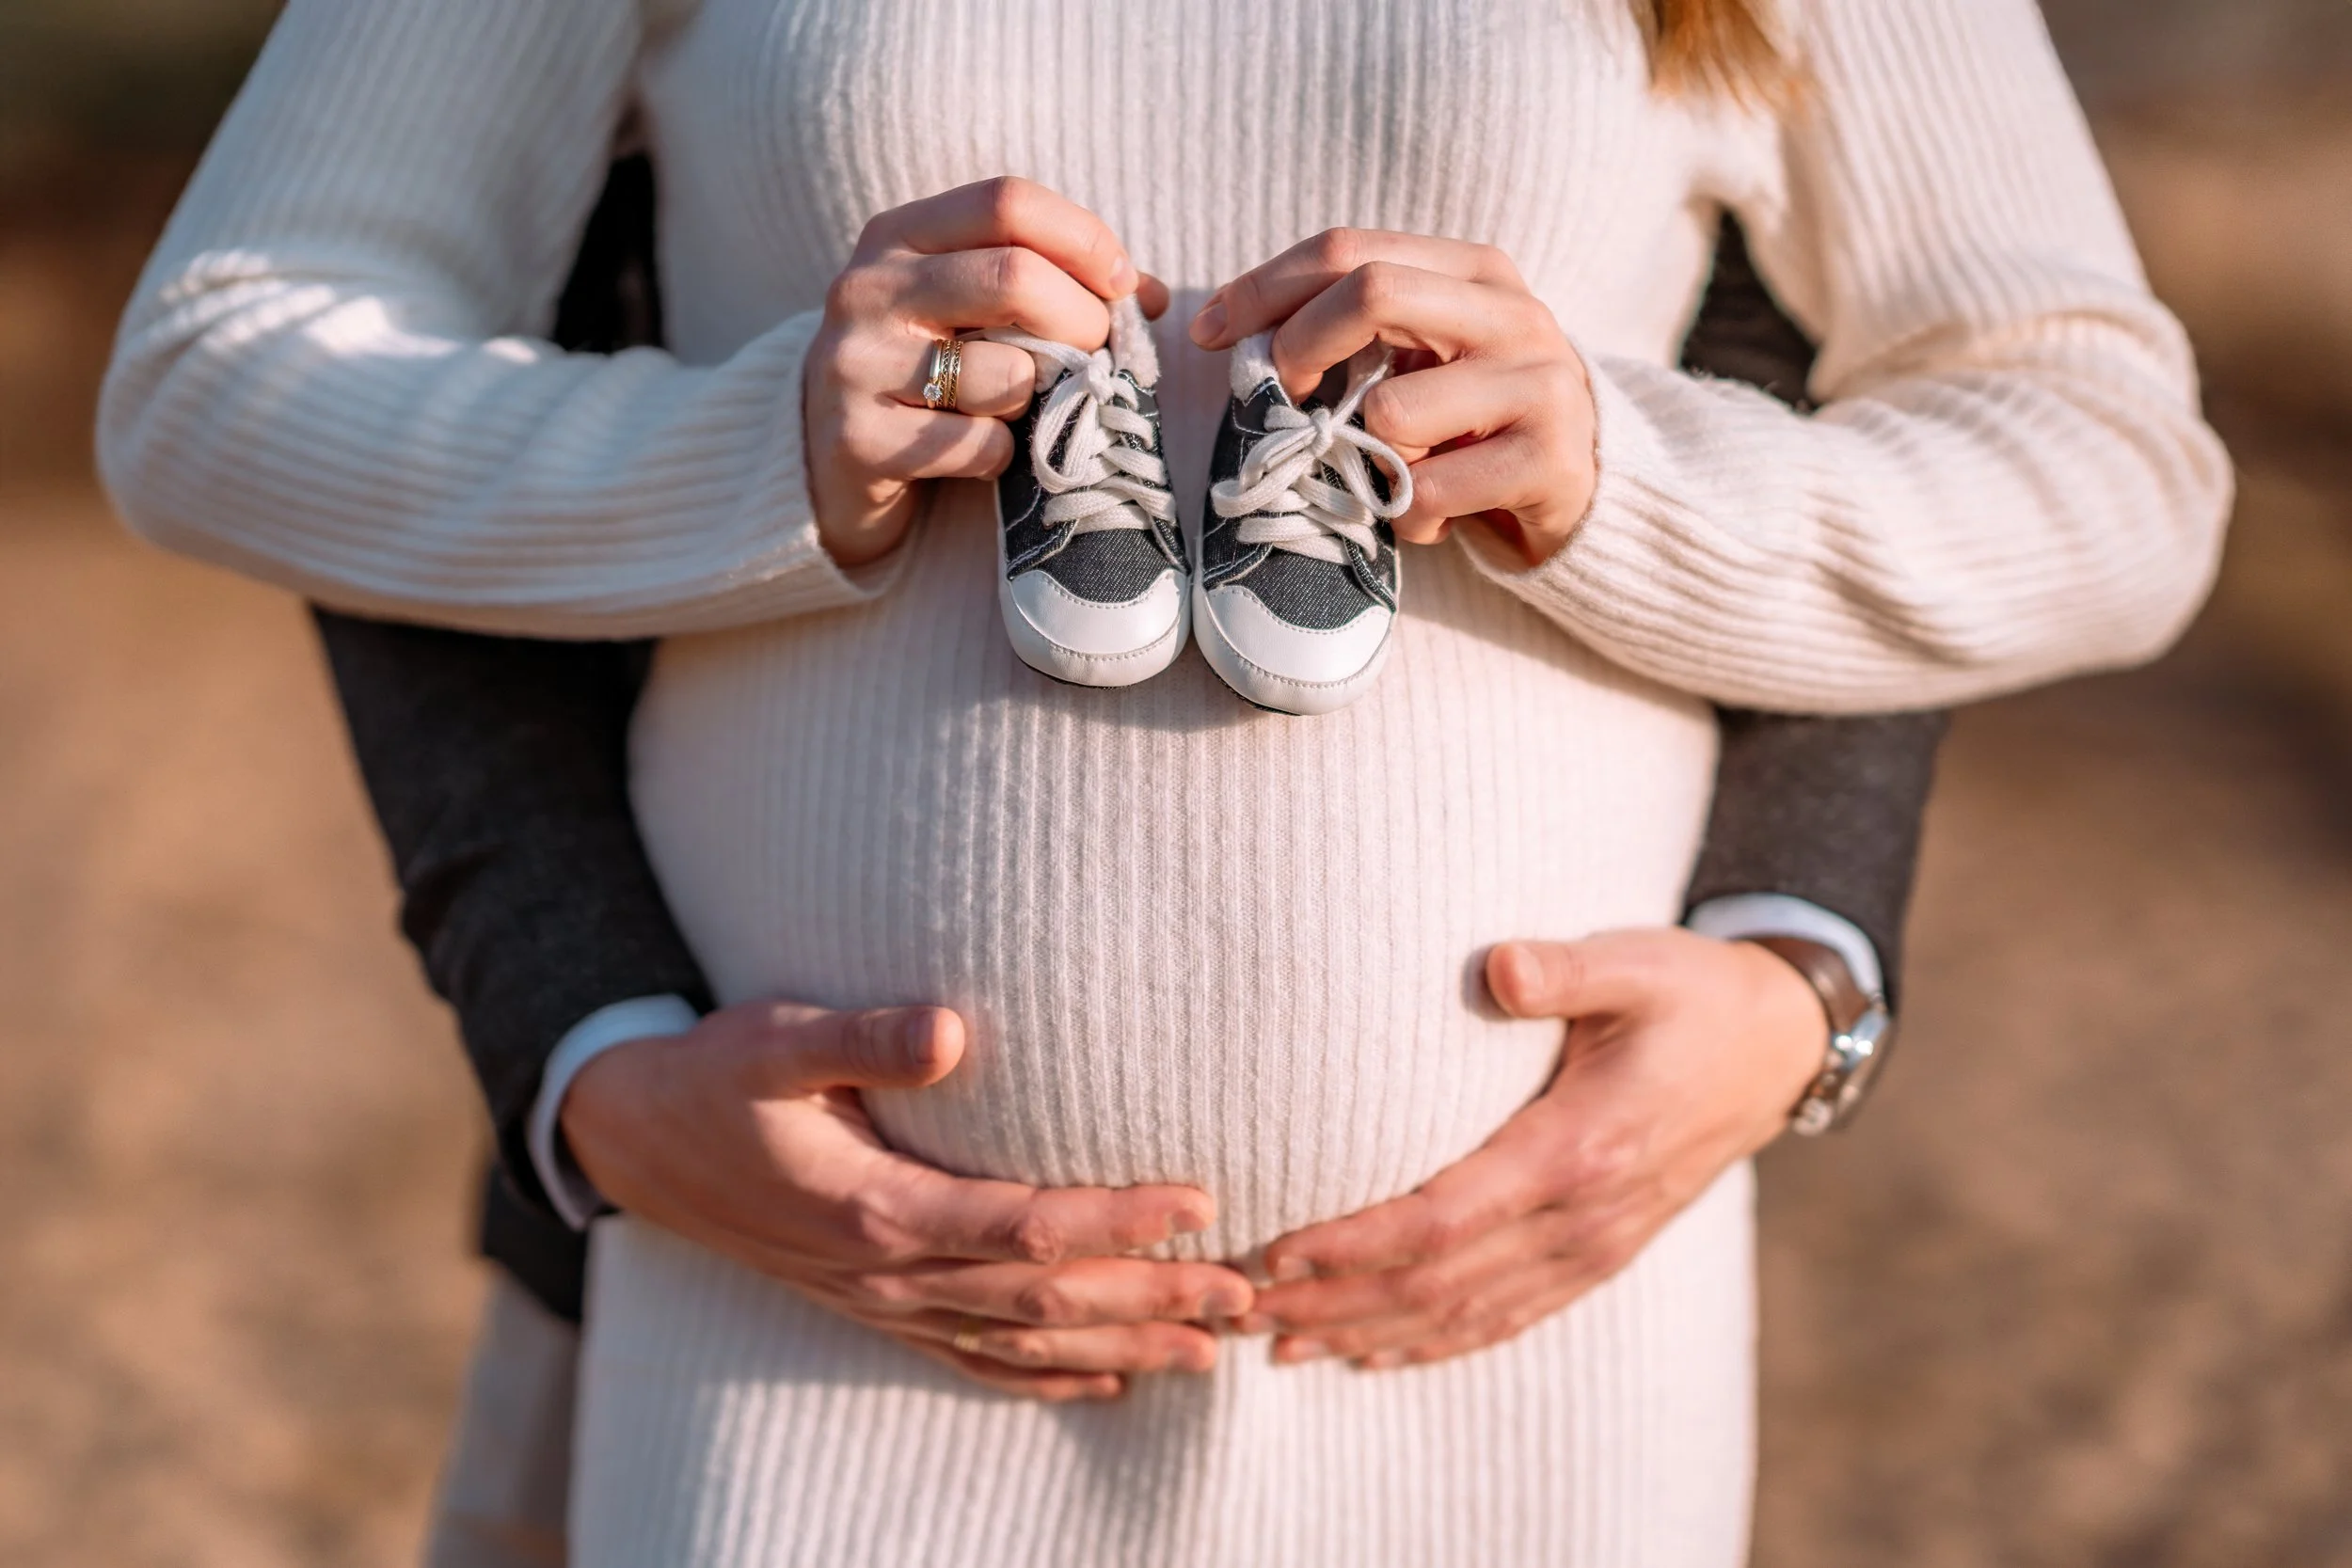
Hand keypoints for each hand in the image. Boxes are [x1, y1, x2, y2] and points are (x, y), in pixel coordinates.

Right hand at [564, 999, 1251, 1401]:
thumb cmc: (716, 1074)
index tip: (1201, 1202)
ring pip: (1022, 1344)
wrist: (633, 1138)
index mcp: (878, 1209)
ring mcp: (881, 1302)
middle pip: (1047, 1302)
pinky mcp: (872, 1306)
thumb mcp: (775, 1036)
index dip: (1120, 1221)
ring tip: (1213, 1351)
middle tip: (1250, 1295)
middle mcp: (888, 1273)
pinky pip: (971, 1360)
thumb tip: (952, 1027)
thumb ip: (863, 1035)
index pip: (1029, 1228)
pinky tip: (1108, 1384)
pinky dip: (1046, 1378)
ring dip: (1122, 1350)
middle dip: (1152, 1300)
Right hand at [803, 177, 1169, 566]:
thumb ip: (1054, 283)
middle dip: (1082, 321)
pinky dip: (1004, 454)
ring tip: (1016, 406)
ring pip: (1005, 373)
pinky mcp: (860, 440)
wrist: (832, 466)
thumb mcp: (974, 309)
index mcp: (898, 234)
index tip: (1121, 284)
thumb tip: (1150, 294)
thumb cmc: (930, 373)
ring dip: (1039, 398)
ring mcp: (856, 363)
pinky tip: (981, 451)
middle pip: (1013, 277)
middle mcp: (867, 287)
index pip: (1007, 201)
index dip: (1083, 238)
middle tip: (1097, 353)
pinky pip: (980, 444)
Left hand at [1190, 228, 1595, 565]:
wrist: (1586, 483)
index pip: (1349, 248)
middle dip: (1300, 343)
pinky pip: (1428, 491)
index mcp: (1475, 270)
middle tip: (1277, 392)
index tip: (1210, 331)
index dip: (1265, 287)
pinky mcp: (1547, 462)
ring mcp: (1537, 385)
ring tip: (1400, 469)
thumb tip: (1232, 333)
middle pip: (1372, 291)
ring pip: (1393, 410)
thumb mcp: (1426, 351)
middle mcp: (1513, 313)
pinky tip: (1435, 513)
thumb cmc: (1476, 414)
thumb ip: (1354, 325)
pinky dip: (1410, 516)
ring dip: (1369, 455)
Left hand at [1238, 929, 1822, 1368]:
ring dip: (1369, 1336)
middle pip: (1438, 1285)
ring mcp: (1594, 1248)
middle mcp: (1584, 1217)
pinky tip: (1374, 1356)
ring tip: (1280, 1346)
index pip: (1443, 1217)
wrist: (1777, 1049)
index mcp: (1580, 1148)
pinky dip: (1434, 1345)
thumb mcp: (1636, 961)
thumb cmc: (1691, 992)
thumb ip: (1564, 968)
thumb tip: (1501, 965)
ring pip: (1466, 1316)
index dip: (1355, 1244)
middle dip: (1336, 1304)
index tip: (1277, 1248)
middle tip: (1243, 1310)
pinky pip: (1508, 1319)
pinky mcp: (1599, 1256)